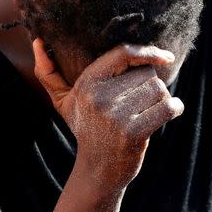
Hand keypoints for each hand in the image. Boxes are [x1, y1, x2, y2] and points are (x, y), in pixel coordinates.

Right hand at [33, 38, 183, 190]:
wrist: (97, 169)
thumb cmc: (85, 127)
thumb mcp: (64, 101)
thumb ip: (48, 73)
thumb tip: (37, 42)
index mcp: (87, 82)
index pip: (123, 53)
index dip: (147, 51)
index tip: (166, 56)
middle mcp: (99, 96)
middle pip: (146, 73)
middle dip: (149, 86)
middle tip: (138, 103)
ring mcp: (115, 115)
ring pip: (157, 89)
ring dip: (160, 99)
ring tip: (146, 111)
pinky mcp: (132, 132)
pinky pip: (165, 108)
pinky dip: (174, 108)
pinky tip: (171, 111)